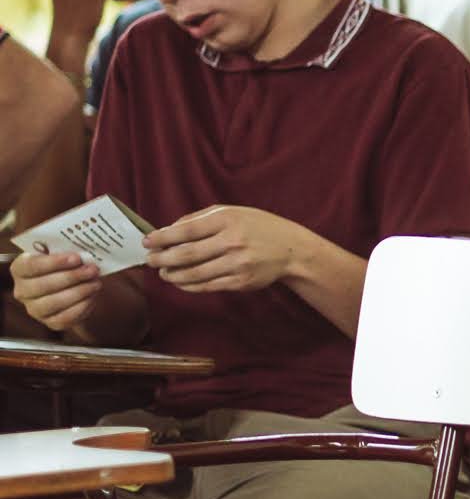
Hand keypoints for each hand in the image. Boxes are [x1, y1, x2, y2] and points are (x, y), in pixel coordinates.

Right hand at [8, 248, 101, 331]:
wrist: (71, 287)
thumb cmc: (65, 266)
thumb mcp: (61, 255)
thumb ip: (66, 253)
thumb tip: (83, 255)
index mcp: (20, 270)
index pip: (31, 266)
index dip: (54, 262)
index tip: (76, 258)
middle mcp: (22, 291)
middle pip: (44, 285)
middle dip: (72, 277)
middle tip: (92, 270)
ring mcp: (35, 309)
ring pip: (55, 302)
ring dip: (79, 292)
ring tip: (96, 283)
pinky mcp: (51, 323)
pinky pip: (66, 317)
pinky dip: (82, 306)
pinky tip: (93, 296)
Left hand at [144, 205, 310, 292]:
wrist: (291, 250)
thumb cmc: (258, 227)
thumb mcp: (232, 212)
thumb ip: (200, 218)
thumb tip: (169, 230)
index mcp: (228, 220)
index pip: (186, 230)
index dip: (163, 237)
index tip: (148, 242)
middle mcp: (233, 242)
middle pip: (187, 254)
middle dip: (162, 258)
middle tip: (150, 261)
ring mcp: (238, 264)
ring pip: (195, 273)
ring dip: (173, 275)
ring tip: (163, 273)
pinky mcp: (241, 282)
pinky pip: (208, 286)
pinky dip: (190, 285)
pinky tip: (181, 282)